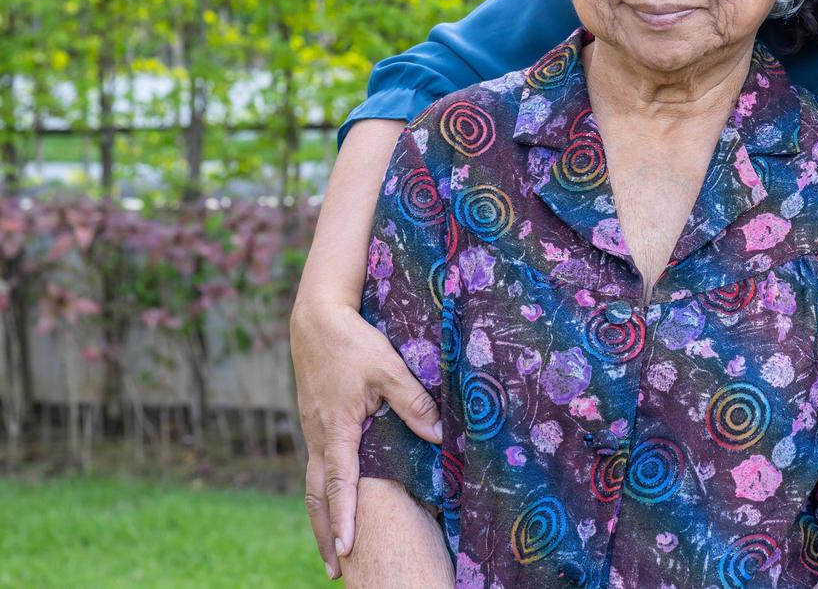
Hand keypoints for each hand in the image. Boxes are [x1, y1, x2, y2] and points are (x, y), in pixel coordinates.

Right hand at [290, 301, 442, 578]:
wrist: (316, 318)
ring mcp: (313, 430)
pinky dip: (323, 493)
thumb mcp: (388, 368)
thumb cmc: (353, 341)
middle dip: (325, 534)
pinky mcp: (315, 421)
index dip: (344, 518)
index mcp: (336, 428)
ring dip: (321, 517)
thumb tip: (440, 434)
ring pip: (314, 484)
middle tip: (336, 569)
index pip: (340, 483)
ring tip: (331, 548)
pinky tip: (333, 502)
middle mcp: (319, 436)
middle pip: (318, 496)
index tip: (347, 549)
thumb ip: (413, 402)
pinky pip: (317, 466)